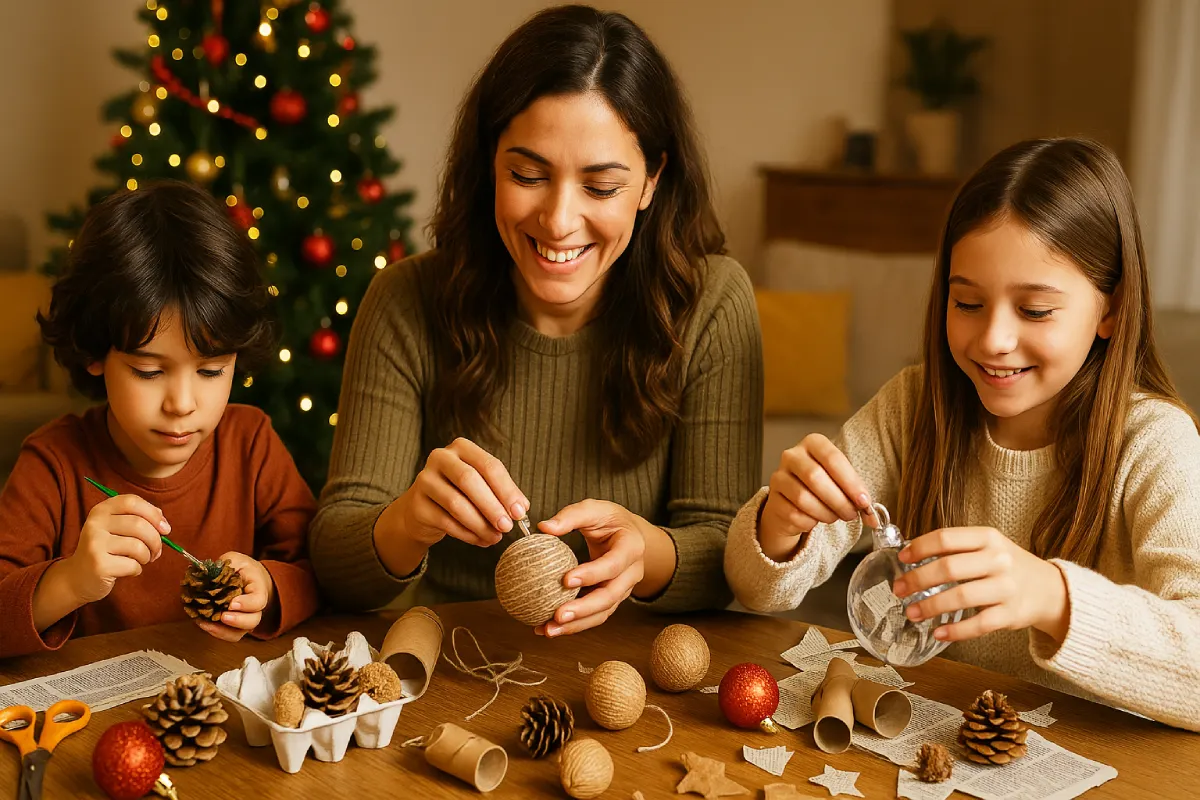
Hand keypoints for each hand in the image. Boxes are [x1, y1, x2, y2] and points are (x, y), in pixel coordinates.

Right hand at [64, 494, 168, 604]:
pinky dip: (137, 569)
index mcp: (101, 510)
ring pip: (138, 546)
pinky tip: (128, 570)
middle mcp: (95, 524)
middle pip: (139, 524)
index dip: (154, 514)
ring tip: (142, 560)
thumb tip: (163, 523)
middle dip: (156, 540)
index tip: (165, 528)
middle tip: (156, 551)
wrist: (77, 578)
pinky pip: (132, 565)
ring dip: (147, 556)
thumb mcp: (116, 528)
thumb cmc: (105, 550)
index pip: (132, 502)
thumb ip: (138, 519)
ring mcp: (94, 544)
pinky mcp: (98, 565)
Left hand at [194, 552, 275, 641]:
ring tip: (206, 623)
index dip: (247, 604)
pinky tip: (202, 623)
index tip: (232, 603)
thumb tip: (205, 572)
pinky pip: (226, 635)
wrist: (247, 578)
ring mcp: (244, 619)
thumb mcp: (236, 559)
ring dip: (222, 631)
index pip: (258, 601)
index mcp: (258, 589)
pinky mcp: (232, 626)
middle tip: (223, 616)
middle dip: (237, 621)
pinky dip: (214, 632)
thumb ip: (225, 563)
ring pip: (239, 633)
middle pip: (253, 621)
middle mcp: (254, 609)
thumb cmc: (242, 569)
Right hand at [389, 437, 528, 548]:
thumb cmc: (459, 493)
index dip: (507, 490)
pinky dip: (467, 534)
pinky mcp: (417, 504)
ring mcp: (425, 480)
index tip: (520, 512)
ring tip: (495, 537)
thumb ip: (501, 493)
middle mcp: (440, 458)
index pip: (489, 465)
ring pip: (456, 503)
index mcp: (462, 447)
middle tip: (507, 526)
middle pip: (470, 480)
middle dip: (492, 506)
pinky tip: (480, 540)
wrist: (423, 509)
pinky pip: (446, 521)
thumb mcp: (482, 486)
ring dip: (480, 524)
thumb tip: (521, 508)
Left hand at [534, 500, 651, 636]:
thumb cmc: (611, 520)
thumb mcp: (595, 509)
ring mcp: (622, 590)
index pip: (613, 565)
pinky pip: (593, 616)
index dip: (592, 574)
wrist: (629, 534)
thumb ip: (571, 516)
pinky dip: (573, 625)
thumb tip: (544, 527)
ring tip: (548, 630)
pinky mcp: (610, 600)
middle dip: (583, 610)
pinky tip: (548, 627)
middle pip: (610, 597)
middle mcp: (631, 573)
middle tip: (557, 616)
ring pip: (602, 613)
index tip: (566, 580)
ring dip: (576, 625)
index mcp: (631, 548)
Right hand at [759, 434, 876, 559]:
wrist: (792, 500)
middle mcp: (792, 455)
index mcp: (812, 443)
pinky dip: (810, 522)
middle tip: (851, 514)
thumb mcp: (840, 482)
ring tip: (835, 516)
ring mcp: (779, 477)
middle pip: (816, 477)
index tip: (864, 501)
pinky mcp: (773, 499)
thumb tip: (873, 518)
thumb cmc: (821, 487)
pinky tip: (815, 520)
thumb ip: (856, 495)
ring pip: (804, 498)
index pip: (832, 458)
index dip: (850, 482)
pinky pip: (794, 514)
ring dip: (825, 513)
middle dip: (839, 500)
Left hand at [893, 526, 1069, 643]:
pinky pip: (978, 625)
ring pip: (961, 597)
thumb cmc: (1007, 566)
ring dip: (930, 606)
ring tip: (912, 612)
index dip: (920, 548)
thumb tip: (911, 554)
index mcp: (988, 538)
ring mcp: (1006, 588)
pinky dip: (955, 631)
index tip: (902, 557)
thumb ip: (956, 548)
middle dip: (917, 579)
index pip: (946, 538)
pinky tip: (938, 633)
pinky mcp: (1011, 615)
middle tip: (899, 589)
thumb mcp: (988, 546)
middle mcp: (999, 560)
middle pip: (949, 568)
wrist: (1049, 589)